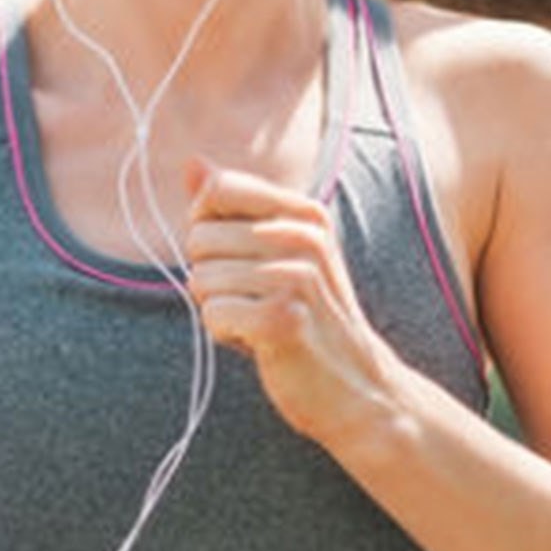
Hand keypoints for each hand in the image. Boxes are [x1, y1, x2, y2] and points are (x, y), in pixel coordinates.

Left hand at [183, 159, 403, 446]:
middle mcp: (303, 237)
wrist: (358, 388)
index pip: (218, 188)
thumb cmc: (309, 317)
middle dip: (212, 277)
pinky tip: (262, 343)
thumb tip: (191, 162)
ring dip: (220, 310)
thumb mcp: (279, 252)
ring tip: (262, 322)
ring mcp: (296, 277)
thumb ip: (233, 206)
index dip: (206, 225)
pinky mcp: (281, 319)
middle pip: (199, 238)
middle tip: (256, 301)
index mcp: (305, 213)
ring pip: (200, 279)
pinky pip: (212, 314)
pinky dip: (226, 335)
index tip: (235, 257)